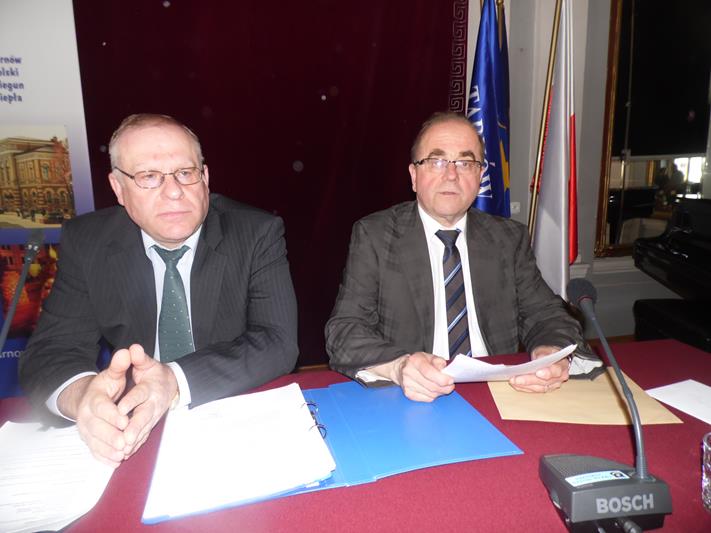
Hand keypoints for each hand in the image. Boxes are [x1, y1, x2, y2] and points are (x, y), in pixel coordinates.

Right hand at [59, 350, 131, 467]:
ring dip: (108, 449)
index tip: (125, 420)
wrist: (89, 398)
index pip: (100, 408)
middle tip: (124, 443)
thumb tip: (128, 351)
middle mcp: (86, 416)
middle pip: (96, 428)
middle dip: (110, 436)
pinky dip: (104, 457)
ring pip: (95, 442)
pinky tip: (115, 462)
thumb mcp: (113, 373)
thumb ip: (120, 364)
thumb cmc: (106, 386)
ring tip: (122, 454)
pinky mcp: (89, 440)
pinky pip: (94, 450)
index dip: (112, 415)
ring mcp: (86, 429)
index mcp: (93, 398)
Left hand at [117, 344, 177, 458]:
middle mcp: (153, 404)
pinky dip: (134, 446)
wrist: (171, 385)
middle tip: (125, 438)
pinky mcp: (150, 425)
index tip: (120, 409)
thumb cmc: (155, 374)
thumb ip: (139, 358)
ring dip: (134, 441)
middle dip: (135, 428)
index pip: (140, 395)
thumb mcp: (147, 363)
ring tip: (123, 450)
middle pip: (144, 417)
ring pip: (144, 430)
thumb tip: (133, 348)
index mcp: (151, 388)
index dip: (131, 401)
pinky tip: (124, 454)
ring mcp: (153, 416)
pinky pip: (143, 437)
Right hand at [385, 352, 453, 401]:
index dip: (441, 378)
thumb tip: (445, 371)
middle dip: (445, 388)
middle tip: (450, 386)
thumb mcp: (429, 356)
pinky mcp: (408, 394)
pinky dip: (433, 396)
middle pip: (431, 385)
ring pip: (431, 394)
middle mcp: (408, 372)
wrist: (401, 368)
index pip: (429, 372)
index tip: (450, 380)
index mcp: (415, 360)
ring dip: (440, 392)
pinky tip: (434, 390)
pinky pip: (427, 399)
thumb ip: (439, 361)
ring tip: (442, 387)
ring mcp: (407, 384)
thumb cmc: (417, 362)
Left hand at [509, 345, 569, 392]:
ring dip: (524, 385)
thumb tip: (540, 358)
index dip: (547, 373)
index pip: (556, 371)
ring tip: (513, 381)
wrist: (549, 357)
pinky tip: (515, 384)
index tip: (538, 373)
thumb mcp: (546, 349)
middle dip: (529, 380)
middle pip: (544, 382)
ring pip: (538, 388)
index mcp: (562, 366)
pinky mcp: (544, 388)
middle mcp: (559, 378)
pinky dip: (523, 387)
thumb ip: (544, 354)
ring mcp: (552, 385)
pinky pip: (534, 390)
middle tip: (516, 379)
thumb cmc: (548, 353)